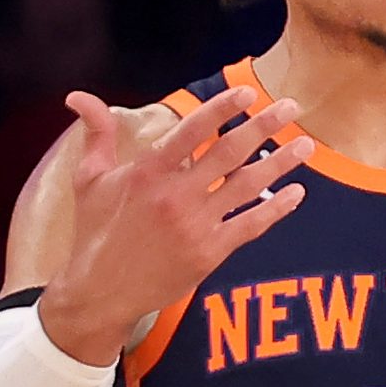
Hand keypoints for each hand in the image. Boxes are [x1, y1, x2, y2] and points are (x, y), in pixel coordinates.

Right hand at [39, 86, 310, 365]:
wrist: (99, 293)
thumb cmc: (96, 232)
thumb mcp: (89, 180)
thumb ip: (96, 134)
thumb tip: (79, 96)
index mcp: (148, 172)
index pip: (192, 131)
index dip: (222, 109)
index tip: (249, 93)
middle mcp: (174, 195)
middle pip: (229, 153)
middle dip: (264, 126)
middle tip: (291, 108)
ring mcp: (195, 225)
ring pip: (248, 186)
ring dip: (281, 163)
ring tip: (307, 145)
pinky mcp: (209, 252)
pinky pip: (252, 224)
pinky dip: (278, 208)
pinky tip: (298, 192)